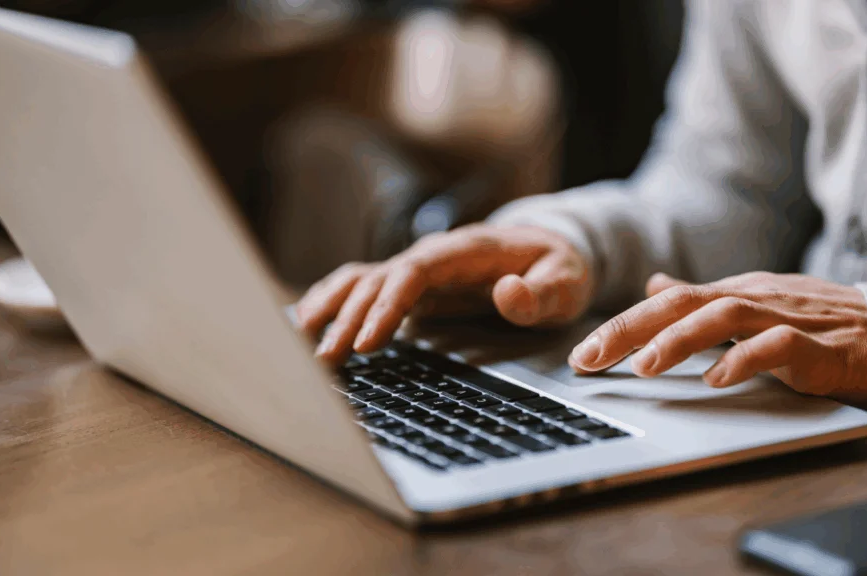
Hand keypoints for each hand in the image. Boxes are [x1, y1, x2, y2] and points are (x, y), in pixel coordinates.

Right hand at [297, 225, 592, 363]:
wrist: (553, 250)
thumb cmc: (559, 268)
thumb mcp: (566, 282)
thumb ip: (539, 292)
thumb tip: (505, 293)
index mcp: (465, 250)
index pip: (414, 272)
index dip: (387, 305)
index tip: (369, 342)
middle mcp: (434, 255)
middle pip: (378, 280)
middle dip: (349, 319)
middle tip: (327, 361)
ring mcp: (419, 268)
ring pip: (362, 280)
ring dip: (330, 308)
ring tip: (300, 341)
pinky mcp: (412, 284)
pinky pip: (364, 288)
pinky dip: (334, 302)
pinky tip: (308, 323)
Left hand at [568, 271, 866, 407]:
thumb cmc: (822, 324)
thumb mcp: (754, 304)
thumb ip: (704, 301)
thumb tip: (655, 286)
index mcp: (735, 292)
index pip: (667, 302)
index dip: (622, 325)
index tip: (582, 354)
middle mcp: (754, 298)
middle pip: (682, 303)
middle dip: (630, 330)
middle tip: (590, 359)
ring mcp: (787, 318)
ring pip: (723, 317)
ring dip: (679, 341)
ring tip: (644, 367)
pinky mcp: (820, 346)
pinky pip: (778, 347)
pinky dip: (745, 360)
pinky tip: (717, 380)